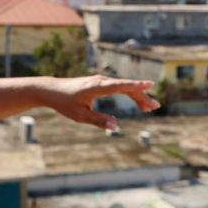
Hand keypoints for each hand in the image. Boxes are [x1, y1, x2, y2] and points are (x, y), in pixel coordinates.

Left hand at [36, 75, 159, 129]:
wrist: (52, 90)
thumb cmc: (64, 103)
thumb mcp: (80, 116)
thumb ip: (98, 120)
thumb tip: (115, 127)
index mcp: (97, 87)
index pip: (120, 86)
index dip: (136, 86)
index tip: (150, 85)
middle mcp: (101, 81)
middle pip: (126, 87)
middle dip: (142, 96)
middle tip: (155, 107)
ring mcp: (102, 81)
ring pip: (124, 87)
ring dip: (138, 96)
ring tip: (150, 108)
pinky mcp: (101, 83)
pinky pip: (119, 87)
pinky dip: (130, 93)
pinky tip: (138, 102)